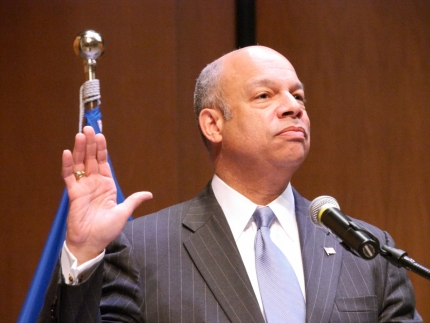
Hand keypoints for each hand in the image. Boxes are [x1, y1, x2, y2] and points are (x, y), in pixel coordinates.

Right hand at [62, 126, 151, 264]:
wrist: (91, 242)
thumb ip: (134, 200)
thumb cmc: (107, 229)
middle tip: (88, 128)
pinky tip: (68, 153)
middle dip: (90, 144)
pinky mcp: (73, 193)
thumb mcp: (124, 212)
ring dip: (80, 149)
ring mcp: (83, 187)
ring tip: (80, 135)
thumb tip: (149, 194)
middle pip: (91, 159)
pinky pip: (69, 176)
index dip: (102, 149)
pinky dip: (67, 165)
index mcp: (107, 185)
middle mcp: (94, 183)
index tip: (100, 135)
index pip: (103, 162)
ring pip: (80, 164)